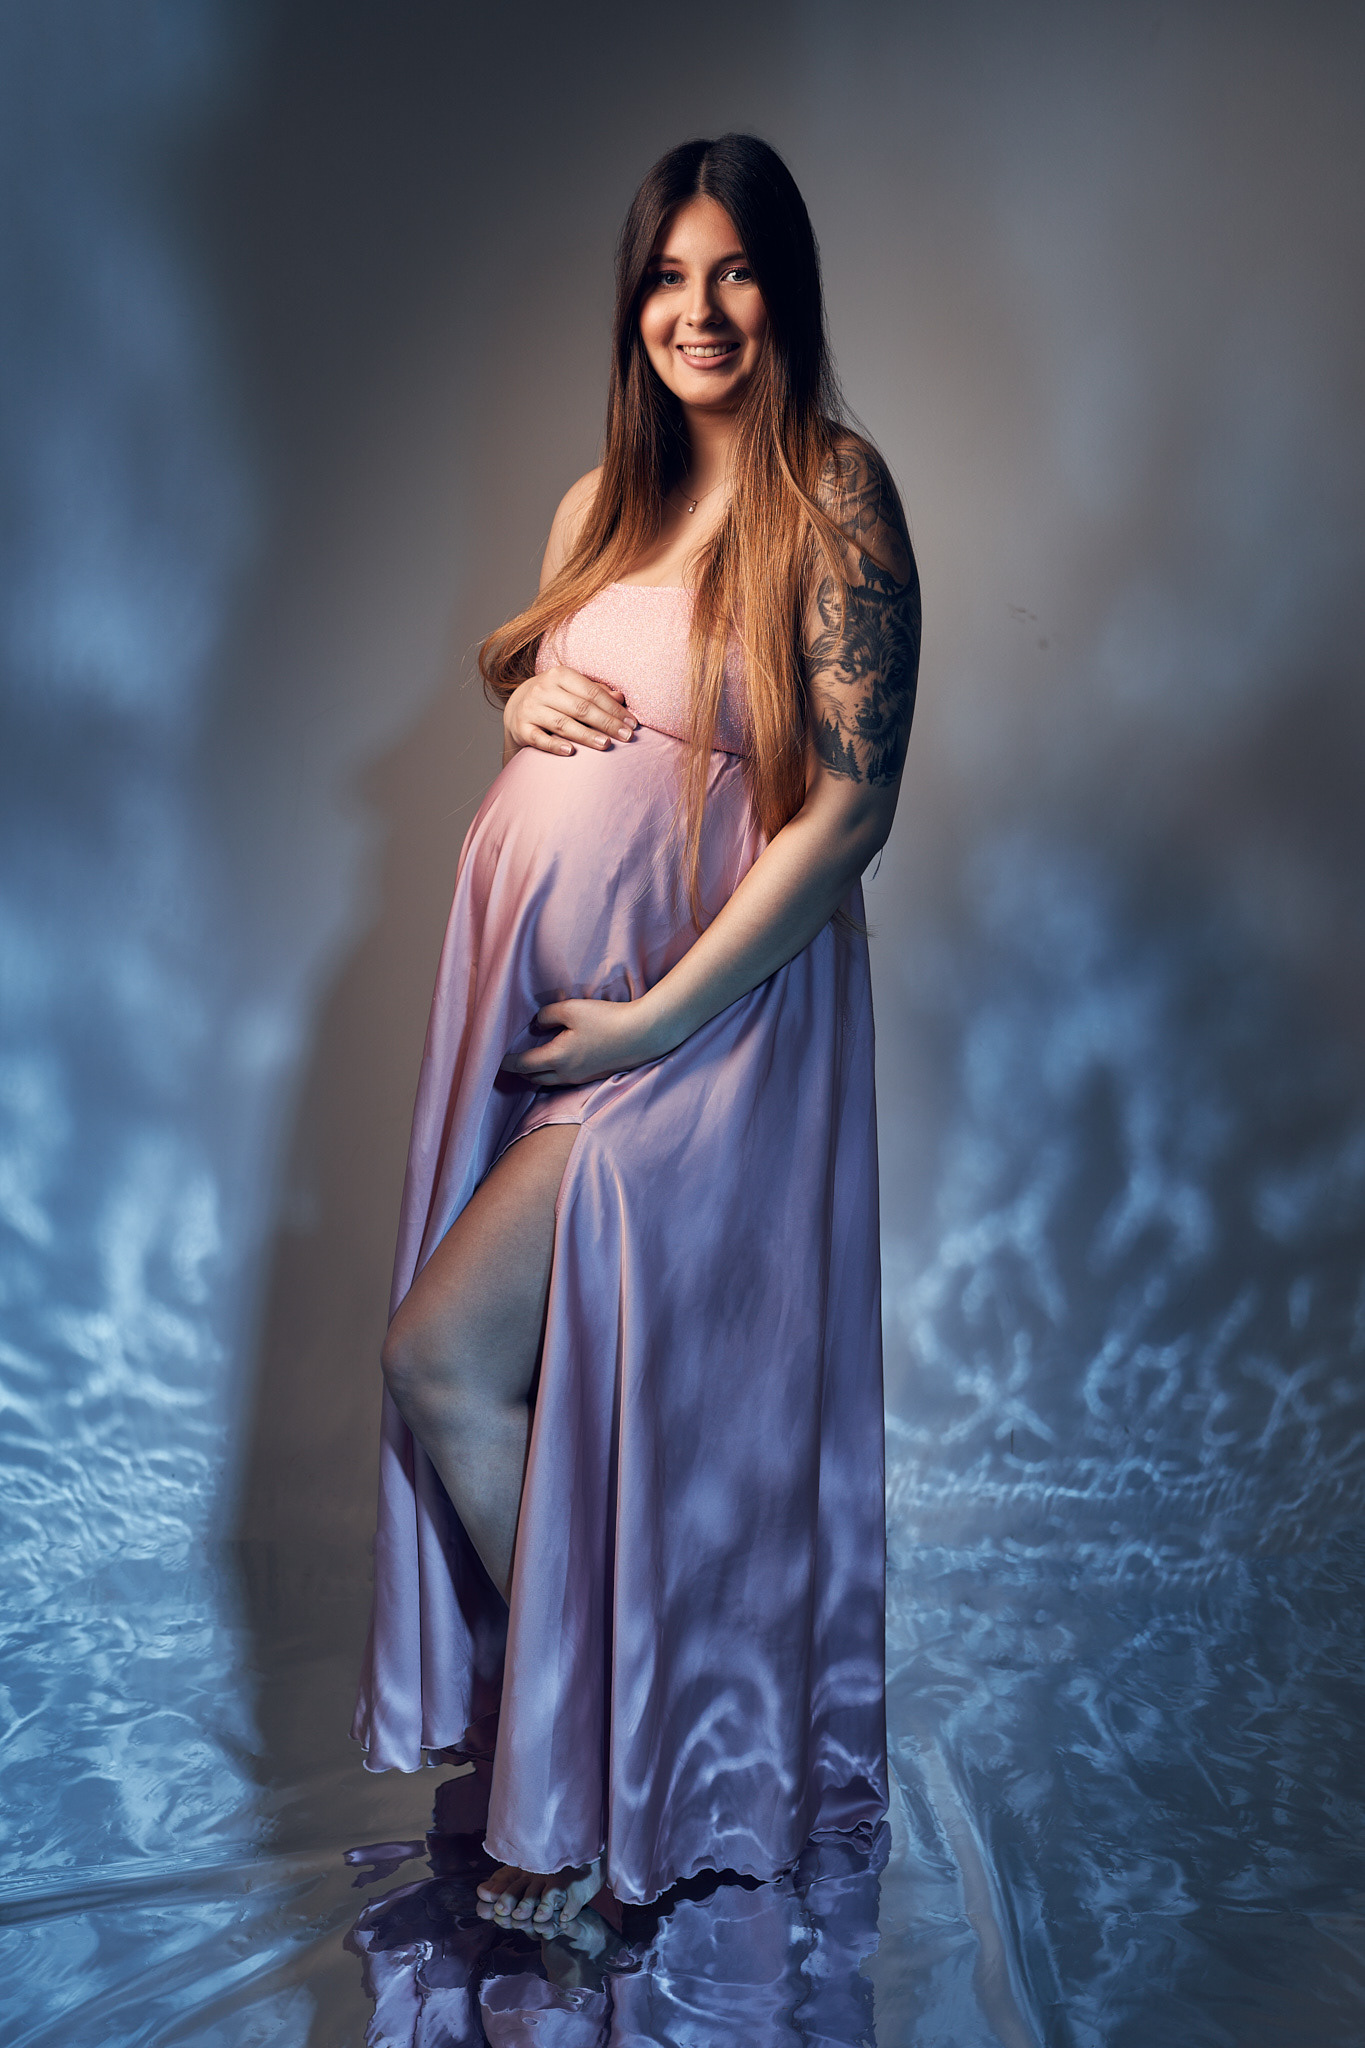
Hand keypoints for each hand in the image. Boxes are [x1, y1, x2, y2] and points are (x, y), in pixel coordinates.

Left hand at [501, 996, 664, 1086]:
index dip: (507, 1062)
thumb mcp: (571, 1009)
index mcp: (556, 1058)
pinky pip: (566, 1079)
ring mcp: (581, 1078)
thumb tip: (537, 1025)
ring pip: (550, 1081)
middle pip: (534, 1078)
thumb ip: (547, 1016)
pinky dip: (555, 1072)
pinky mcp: (595, 1075)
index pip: (522, 1064)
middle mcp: (566, 1074)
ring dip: (538, 1073)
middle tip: (511, 1061)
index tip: (495, 1059)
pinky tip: (560, 1059)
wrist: (642, 1035)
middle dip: (521, 1071)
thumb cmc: (606, 1020)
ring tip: (533, 1061)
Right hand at [504, 665, 636, 759]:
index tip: (632, 724)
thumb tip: (621, 698)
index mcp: (560, 675)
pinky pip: (539, 738)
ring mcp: (531, 709)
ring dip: (586, 735)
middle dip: (606, 723)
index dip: (614, 709)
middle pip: (580, 708)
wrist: (517, 706)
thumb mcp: (572, 689)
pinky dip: (554, 746)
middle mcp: (543, 689)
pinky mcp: (521, 728)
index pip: (592, 693)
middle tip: (626, 737)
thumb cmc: (555, 698)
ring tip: (606, 745)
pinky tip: (570, 752)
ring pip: (562, 724)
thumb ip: (596, 692)